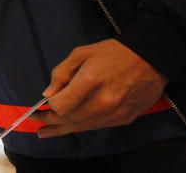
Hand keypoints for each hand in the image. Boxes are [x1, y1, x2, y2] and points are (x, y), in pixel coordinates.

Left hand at [36, 39, 166, 137]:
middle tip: (35, 119)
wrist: (151, 60)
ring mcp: (114, 114)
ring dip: (61, 129)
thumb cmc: (113, 53)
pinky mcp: (123, 120)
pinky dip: (80, 127)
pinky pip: (95, 127)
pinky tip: (68, 128)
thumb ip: (61, 73)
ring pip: (82, 127)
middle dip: (49, 121)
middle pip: (69, 119)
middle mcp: (102, 102)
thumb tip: (47, 94)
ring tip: (44, 132)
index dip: (48, 107)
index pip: (61, 105)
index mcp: (90, 82)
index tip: (39, 105)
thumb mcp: (81, 53)